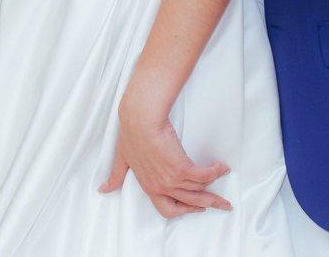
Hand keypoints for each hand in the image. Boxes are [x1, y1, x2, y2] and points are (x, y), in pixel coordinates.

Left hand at [101, 87, 230, 217]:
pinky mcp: (182, 168)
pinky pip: (205, 176)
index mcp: (149, 186)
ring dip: (214, 188)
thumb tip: (104, 189)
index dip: (184, 210)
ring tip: (224, 179)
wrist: (140, 119)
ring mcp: (172, 179)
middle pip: (189, 203)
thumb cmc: (130, 133)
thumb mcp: (121, 158)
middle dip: (208, 204)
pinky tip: (221, 167)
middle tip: (222, 204)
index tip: (196, 207)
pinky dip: (215, 172)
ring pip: (199, 191)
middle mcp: (161, 186)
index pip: (168, 209)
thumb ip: (116, 175)